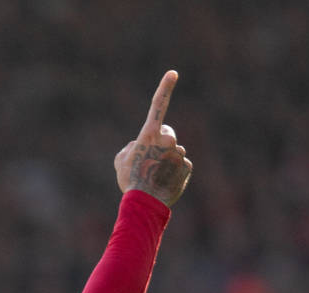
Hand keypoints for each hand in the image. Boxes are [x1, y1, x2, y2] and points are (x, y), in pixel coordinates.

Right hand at [114, 71, 192, 206]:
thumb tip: (138, 146)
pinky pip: (181, 166)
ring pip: (174, 152)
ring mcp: (179, 153)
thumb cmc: (130, 180)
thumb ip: (130, 147)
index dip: (165, 88)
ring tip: (155, 176)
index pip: (158, 105)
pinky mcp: (188, 166)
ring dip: (166, 160)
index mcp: (149, 135)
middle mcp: (168, 140)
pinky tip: (164, 182)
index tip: (173, 73)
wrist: (145, 203)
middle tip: (151, 160)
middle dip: (162, 142)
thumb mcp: (121, 161)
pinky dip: (173, 173)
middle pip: (167, 135)